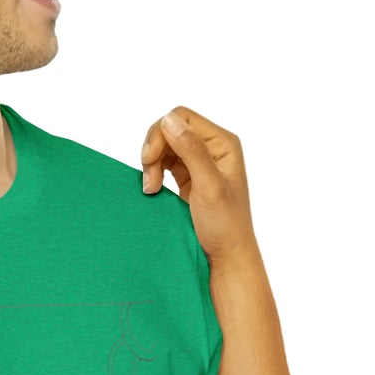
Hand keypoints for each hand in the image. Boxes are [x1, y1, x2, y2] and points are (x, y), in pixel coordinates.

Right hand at [139, 107, 256, 263]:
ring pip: (164, 144)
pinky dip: (153, 171)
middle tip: (150, 180)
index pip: (182, 118)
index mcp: (223, 143)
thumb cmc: (224, 226)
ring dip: (152, 162)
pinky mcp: (188, 175)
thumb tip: (169, 119)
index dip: (160, 133)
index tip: (149, 160)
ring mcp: (200, 161)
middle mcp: (213, 147)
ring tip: (152, 188)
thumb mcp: (209, 187)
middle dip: (154, 149)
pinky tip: (154, 189)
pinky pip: (164, 160)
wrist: (225, 256)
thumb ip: (192, 151)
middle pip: (171, 128)